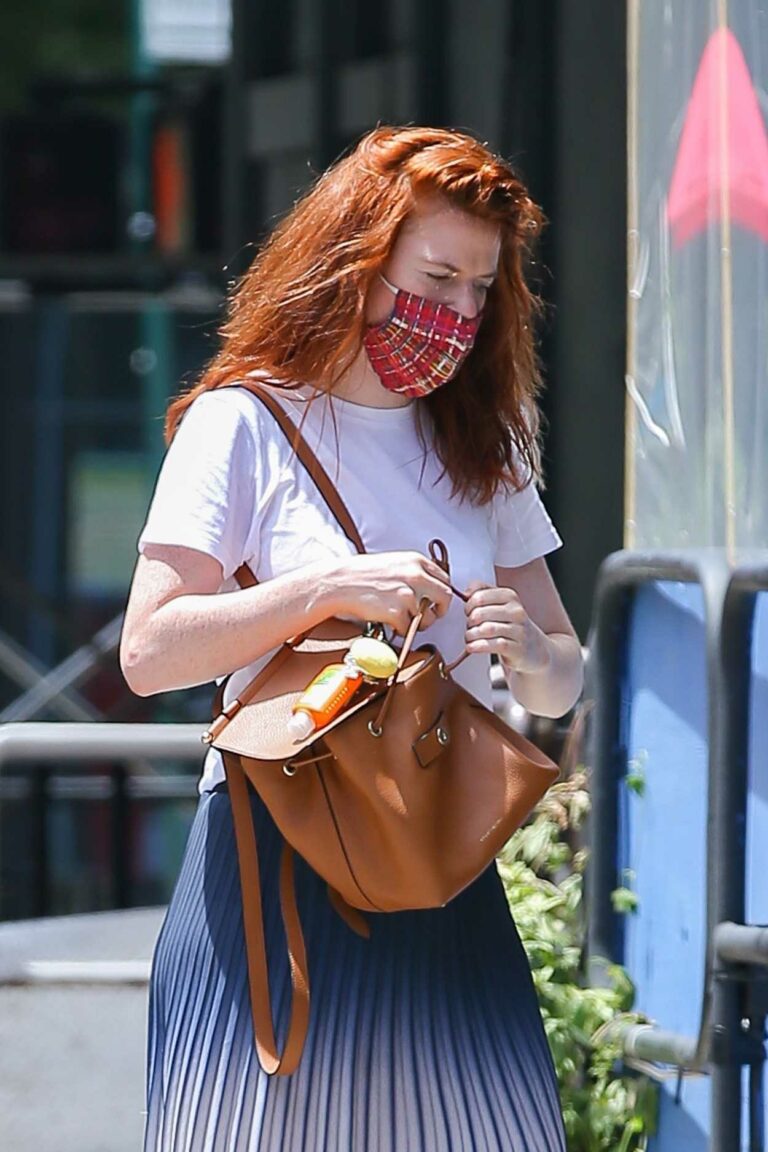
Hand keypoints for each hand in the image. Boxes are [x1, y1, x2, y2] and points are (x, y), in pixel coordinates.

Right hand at [327, 551, 452, 635]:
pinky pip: (409, 628)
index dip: (442, 592)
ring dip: (418, 623)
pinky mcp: (397, 612)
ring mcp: (407, 594)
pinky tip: (392, 624)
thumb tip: (429, 588)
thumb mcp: (393, 562)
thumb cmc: (361, 573)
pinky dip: (402, 630)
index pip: (444, 578)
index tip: (437, 600)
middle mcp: (416, 576)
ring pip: (427, 617)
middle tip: (431, 616)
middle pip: (445, 597)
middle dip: (440, 610)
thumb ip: (413, 572)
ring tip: (403, 620)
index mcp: (416, 561)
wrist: (339, 583)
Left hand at [464, 581, 550, 673]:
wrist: (535, 648)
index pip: (480, 596)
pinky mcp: (517, 649)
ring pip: (486, 629)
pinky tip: (472, 647)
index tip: (468, 613)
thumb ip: (481, 593)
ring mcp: (519, 630)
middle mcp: (516, 612)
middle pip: (480, 614)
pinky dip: (478, 646)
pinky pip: (494, 645)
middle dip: (469, 622)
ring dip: (471, 635)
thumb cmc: (511, 625)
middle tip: (469, 628)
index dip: (468, 606)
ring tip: (469, 638)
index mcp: (510, 596)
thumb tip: (465, 593)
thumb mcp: (499, 604)